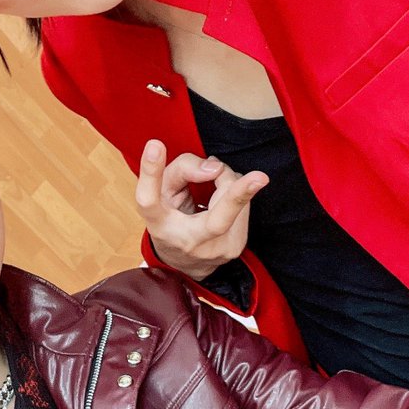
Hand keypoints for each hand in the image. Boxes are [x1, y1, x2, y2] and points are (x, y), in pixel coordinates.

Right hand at [135, 139, 268, 280]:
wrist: (182, 263)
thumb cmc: (171, 215)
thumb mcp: (165, 190)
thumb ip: (182, 168)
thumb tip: (214, 168)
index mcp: (160, 224)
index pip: (149, 199)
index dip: (151, 172)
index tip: (155, 146)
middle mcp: (186, 241)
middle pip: (216, 220)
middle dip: (239, 196)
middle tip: (259, 177)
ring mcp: (214, 250)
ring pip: (237, 203)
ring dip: (229, 185)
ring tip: (212, 189)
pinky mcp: (234, 249)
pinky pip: (245, 210)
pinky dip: (236, 197)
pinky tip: (221, 202)